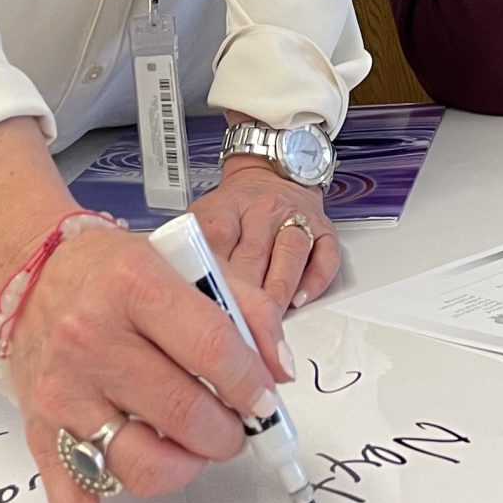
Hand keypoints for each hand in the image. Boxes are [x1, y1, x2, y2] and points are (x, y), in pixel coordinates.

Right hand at [5, 223, 283, 502]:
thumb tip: (280, 371)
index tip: (266, 400)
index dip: (252, 384)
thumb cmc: (113, 271)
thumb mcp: (186, 262)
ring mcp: (64, 396)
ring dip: (190, 468)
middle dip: (229, 432)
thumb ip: (247, 309)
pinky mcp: (42, 440)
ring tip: (198, 446)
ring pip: (143, 466)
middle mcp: (91, 341)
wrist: (31, 273)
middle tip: (237, 424)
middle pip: (183, 414)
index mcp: (133, 286)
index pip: (211, 348)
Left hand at [191, 151, 340, 315]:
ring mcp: (296, 218)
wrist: (271, 174)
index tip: (207, 306)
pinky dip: (314, 281)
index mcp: (227, 207)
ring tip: (268, 321)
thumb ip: (190, 250)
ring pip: (290, 253)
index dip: (212, 277)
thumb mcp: (202, 218)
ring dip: (278, 289)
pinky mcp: (323, 230)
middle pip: (254, 253)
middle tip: (235, 328)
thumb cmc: (234, 209)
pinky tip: (300, 300)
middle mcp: (263, 210)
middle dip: (244, 296)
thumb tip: (178, 294)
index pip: (217, 240)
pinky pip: (325, 257)